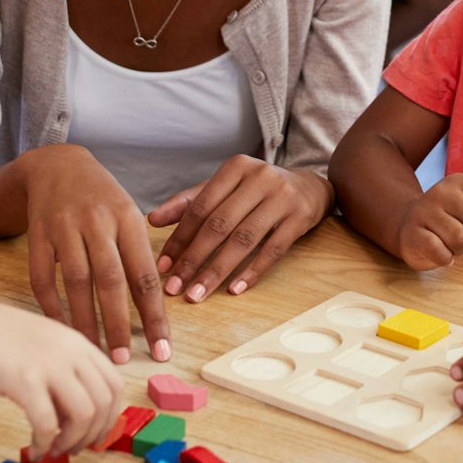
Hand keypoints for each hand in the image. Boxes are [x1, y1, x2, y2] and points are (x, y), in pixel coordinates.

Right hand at [0, 299, 124, 461]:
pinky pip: (47, 423)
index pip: (115, 384)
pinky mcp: (22, 380)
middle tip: (74, 448)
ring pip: (83, 414)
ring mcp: (48, 364)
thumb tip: (82, 412)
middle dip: (94, 433)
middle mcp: (70, 351)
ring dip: (72, 441)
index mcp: (78, 343)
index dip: (111, 416)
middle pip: (104, 402)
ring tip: (55, 450)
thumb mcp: (44, 344)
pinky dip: (45, 443)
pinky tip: (35, 449)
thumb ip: (66, 369)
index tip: (96, 434)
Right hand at [17, 144, 168, 363]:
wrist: (57, 165)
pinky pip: (42, 277)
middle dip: (118, 324)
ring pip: (77, 282)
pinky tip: (61, 328)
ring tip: (94, 351)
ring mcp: (65, 227)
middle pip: (111, 281)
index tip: (163, 349)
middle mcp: (98, 222)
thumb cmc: (102, 199)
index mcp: (128, 220)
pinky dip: (51, 306)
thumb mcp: (128, 215)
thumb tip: (158, 304)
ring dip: (85, 321)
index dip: (155, 315)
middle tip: (124, 360)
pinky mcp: (38, 234)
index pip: (146, 275)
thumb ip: (140, 254)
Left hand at [148, 157, 330, 301]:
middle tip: (175, 287)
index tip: (163, 267)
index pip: (200, 207)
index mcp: (236, 167)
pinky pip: (273, 250)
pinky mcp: (300, 218)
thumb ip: (190, 202)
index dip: (179, 238)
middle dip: (193, 259)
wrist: (310, 186)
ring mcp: (282, 197)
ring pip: (244, 239)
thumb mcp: (227, 188)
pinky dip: (252, 271)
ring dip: (217, 271)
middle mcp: (260, 178)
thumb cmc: (259, 190)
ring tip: (198, 294)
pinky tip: (234, 289)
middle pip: (219, 224)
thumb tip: (152, 219)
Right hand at [396, 169, 462, 269]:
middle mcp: (440, 191)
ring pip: (460, 239)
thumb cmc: (453, 217)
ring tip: (449, 242)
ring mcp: (424, 212)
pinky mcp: (412, 234)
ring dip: (459, 249)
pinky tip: (438, 251)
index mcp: (459, 180)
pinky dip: (445, 258)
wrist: (409, 227)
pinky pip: (441, 252)